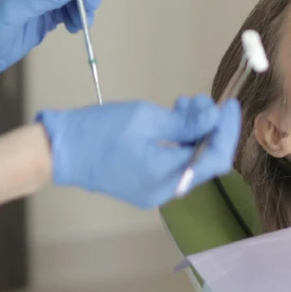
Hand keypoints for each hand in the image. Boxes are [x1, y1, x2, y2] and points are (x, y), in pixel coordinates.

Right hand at [36, 95, 241, 208]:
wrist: (60, 151)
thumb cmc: (99, 131)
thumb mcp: (146, 118)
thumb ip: (185, 122)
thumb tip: (215, 118)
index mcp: (167, 176)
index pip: (216, 158)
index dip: (228, 130)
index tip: (230, 105)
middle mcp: (165, 190)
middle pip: (204, 160)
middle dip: (209, 127)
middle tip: (199, 100)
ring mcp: (154, 191)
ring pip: (189, 160)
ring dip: (193, 131)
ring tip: (182, 104)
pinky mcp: (144, 185)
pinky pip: (172, 163)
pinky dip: (178, 142)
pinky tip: (172, 119)